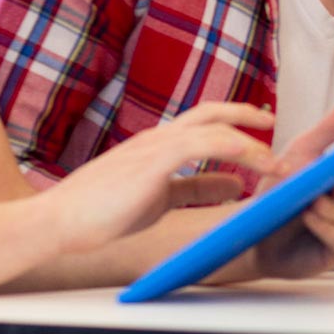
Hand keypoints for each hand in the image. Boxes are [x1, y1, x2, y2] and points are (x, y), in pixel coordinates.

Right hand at [38, 102, 279, 254]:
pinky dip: (232, 148)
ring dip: (251, 143)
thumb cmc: (101, 212)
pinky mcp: (150, 163)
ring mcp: (154, 147)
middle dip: (246, 113)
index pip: (203, 121)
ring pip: (213, 128)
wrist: (57, 222)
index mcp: (157, 144)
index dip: (234, 119)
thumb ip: (196, 188)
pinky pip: (200, 145)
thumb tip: (234, 186)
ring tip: (276, 162)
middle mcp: (158, 138)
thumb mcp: (160, 198)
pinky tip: (253, 159)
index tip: (261, 126)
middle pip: (211, 112)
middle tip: (273, 122)